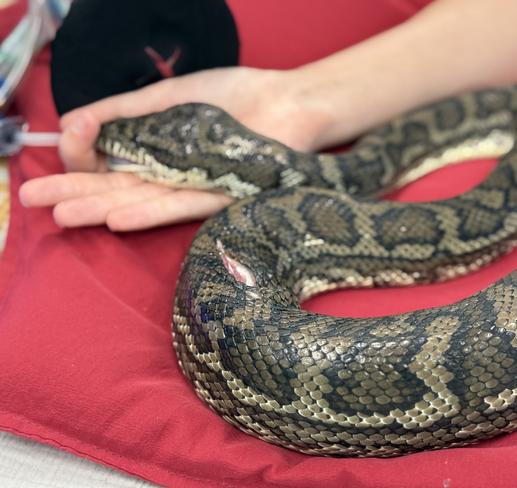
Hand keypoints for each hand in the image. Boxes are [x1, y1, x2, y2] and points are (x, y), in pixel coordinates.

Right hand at [19, 67, 329, 230]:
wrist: (286, 105)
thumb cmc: (231, 97)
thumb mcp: (167, 98)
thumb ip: (124, 110)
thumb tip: (74, 121)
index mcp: (153, 149)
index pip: (107, 159)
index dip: (83, 151)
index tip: (70, 134)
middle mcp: (167, 174)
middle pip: (115, 185)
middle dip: (74, 191)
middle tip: (34, 198)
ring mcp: (191, 187)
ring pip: (140, 199)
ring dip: (100, 206)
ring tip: (62, 215)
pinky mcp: (218, 198)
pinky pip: (180, 205)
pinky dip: (149, 210)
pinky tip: (117, 217)